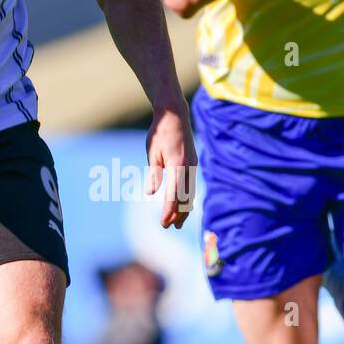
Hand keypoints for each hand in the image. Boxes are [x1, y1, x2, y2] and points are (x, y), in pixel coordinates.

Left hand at [144, 103, 197, 229]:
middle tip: (169, 227)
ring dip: (184, 209)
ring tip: (178, 223)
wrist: (175, 115)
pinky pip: (192, 185)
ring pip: (191, 193)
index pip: (173, 194)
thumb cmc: (160, 133)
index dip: (168, 211)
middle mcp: (188, 167)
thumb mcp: (152, 153)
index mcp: (177, 165)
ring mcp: (193, 166)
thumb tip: (151, 192)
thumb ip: (154, 174)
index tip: (163, 223)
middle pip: (185, 197)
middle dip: (178, 214)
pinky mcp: (193, 164)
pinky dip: (188, 198)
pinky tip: (184, 206)